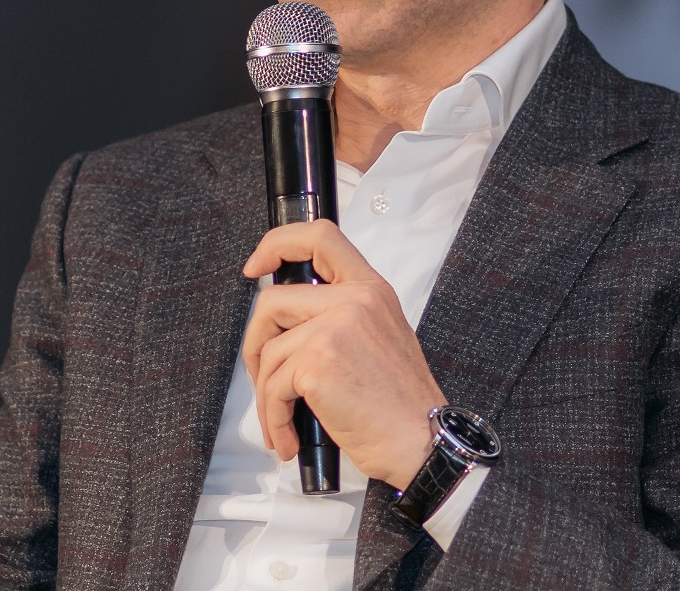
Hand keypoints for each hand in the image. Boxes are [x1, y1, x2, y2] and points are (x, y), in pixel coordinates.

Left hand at [241, 220, 446, 489]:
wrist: (423, 442)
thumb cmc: (401, 403)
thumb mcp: (382, 336)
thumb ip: (341, 315)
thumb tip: (287, 323)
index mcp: (370, 289)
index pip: (320, 237)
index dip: (278, 244)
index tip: (256, 267)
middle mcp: (354, 301)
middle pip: (272, 301)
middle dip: (256, 345)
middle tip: (264, 378)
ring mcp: (334, 329)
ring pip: (268, 351)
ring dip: (266, 395)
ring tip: (280, 423)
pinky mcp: (318, 364)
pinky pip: (273, 387)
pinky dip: (274, 418)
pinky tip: (288, 438)